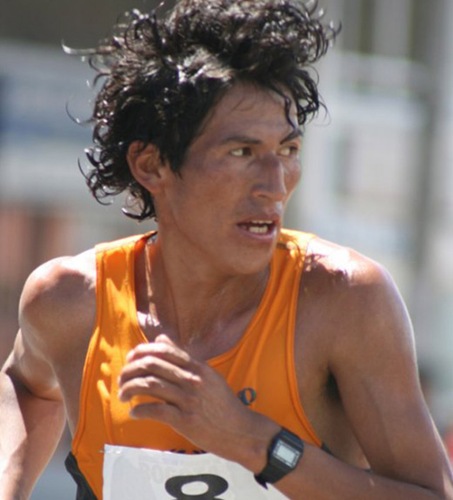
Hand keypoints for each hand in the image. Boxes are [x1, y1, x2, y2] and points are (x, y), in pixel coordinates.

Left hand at [118, 334, 276, 466]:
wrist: (240, 430)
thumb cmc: (222, 403)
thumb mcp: (208, 374)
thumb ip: (184, 357)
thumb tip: (161, 339)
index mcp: (197, 367)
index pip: (164, 350)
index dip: (142, 351)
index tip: (131, 359)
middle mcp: (192, 379)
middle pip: (152, 365)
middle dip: (130, 370)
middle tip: (122, 378)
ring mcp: (189, 399)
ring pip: (150, 385)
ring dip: (130, 388)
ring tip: (123, 395)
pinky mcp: (185, 420)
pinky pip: (156, 410)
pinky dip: (140, 410)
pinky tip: (134, 413)